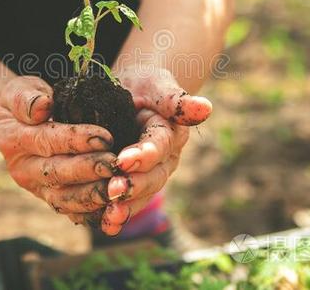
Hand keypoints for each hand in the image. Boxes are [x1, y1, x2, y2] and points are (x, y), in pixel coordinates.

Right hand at [0, 76, 116, 216]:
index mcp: (14, 139)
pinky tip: (113, 210)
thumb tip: (43, 106)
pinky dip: (91, 214)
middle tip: (115, 165)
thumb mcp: (19, 90)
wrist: (12, 124)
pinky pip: (70, 211)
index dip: (76, 140)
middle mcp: (22, 168)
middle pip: (56, 173)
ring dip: (91, 196)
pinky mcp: (48, 198)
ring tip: (117, 189)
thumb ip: (28, 98)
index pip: (47, 140)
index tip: (105, 137)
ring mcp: (35, 187)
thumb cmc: (24, 101)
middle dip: (88, 170)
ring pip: (64, 198)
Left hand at [98, 67, 211, 234]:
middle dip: (133, 186)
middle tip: (112, 191)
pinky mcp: (134, 184)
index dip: (143, 155)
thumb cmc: (146, 86)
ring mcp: (151, 175)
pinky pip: (129, 203)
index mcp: (170, 133)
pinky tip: (105, 225)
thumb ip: (175, 99)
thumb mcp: (158, 85)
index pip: (159, 146)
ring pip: (142, 195)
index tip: (124, 161)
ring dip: (127, 207)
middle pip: (153, 177)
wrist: (136, 94)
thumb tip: (204, 108)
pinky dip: (117, 216)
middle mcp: (165, 159)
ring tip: (110, 216)